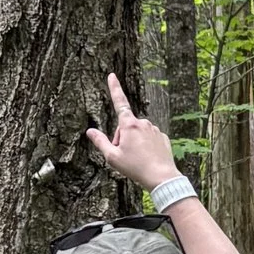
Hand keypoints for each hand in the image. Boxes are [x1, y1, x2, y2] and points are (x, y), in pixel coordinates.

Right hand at [84, 70, 175, 194]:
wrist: (162, 177)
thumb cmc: (135, 167)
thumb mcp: (112, 157)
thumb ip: (100, 142)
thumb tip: (90, 131)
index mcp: (129, 125)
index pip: (119, 102)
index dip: (114, 88)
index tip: (112, 75)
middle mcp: (143, 123)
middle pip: (126, 126)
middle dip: (121, 137)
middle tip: (123, 155)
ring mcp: (154, 130)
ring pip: (138, 133)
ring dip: (133, 142)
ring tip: (136, 159)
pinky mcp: (162, 137)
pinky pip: (149, 138)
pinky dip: (145, 146)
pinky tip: (146, 158)